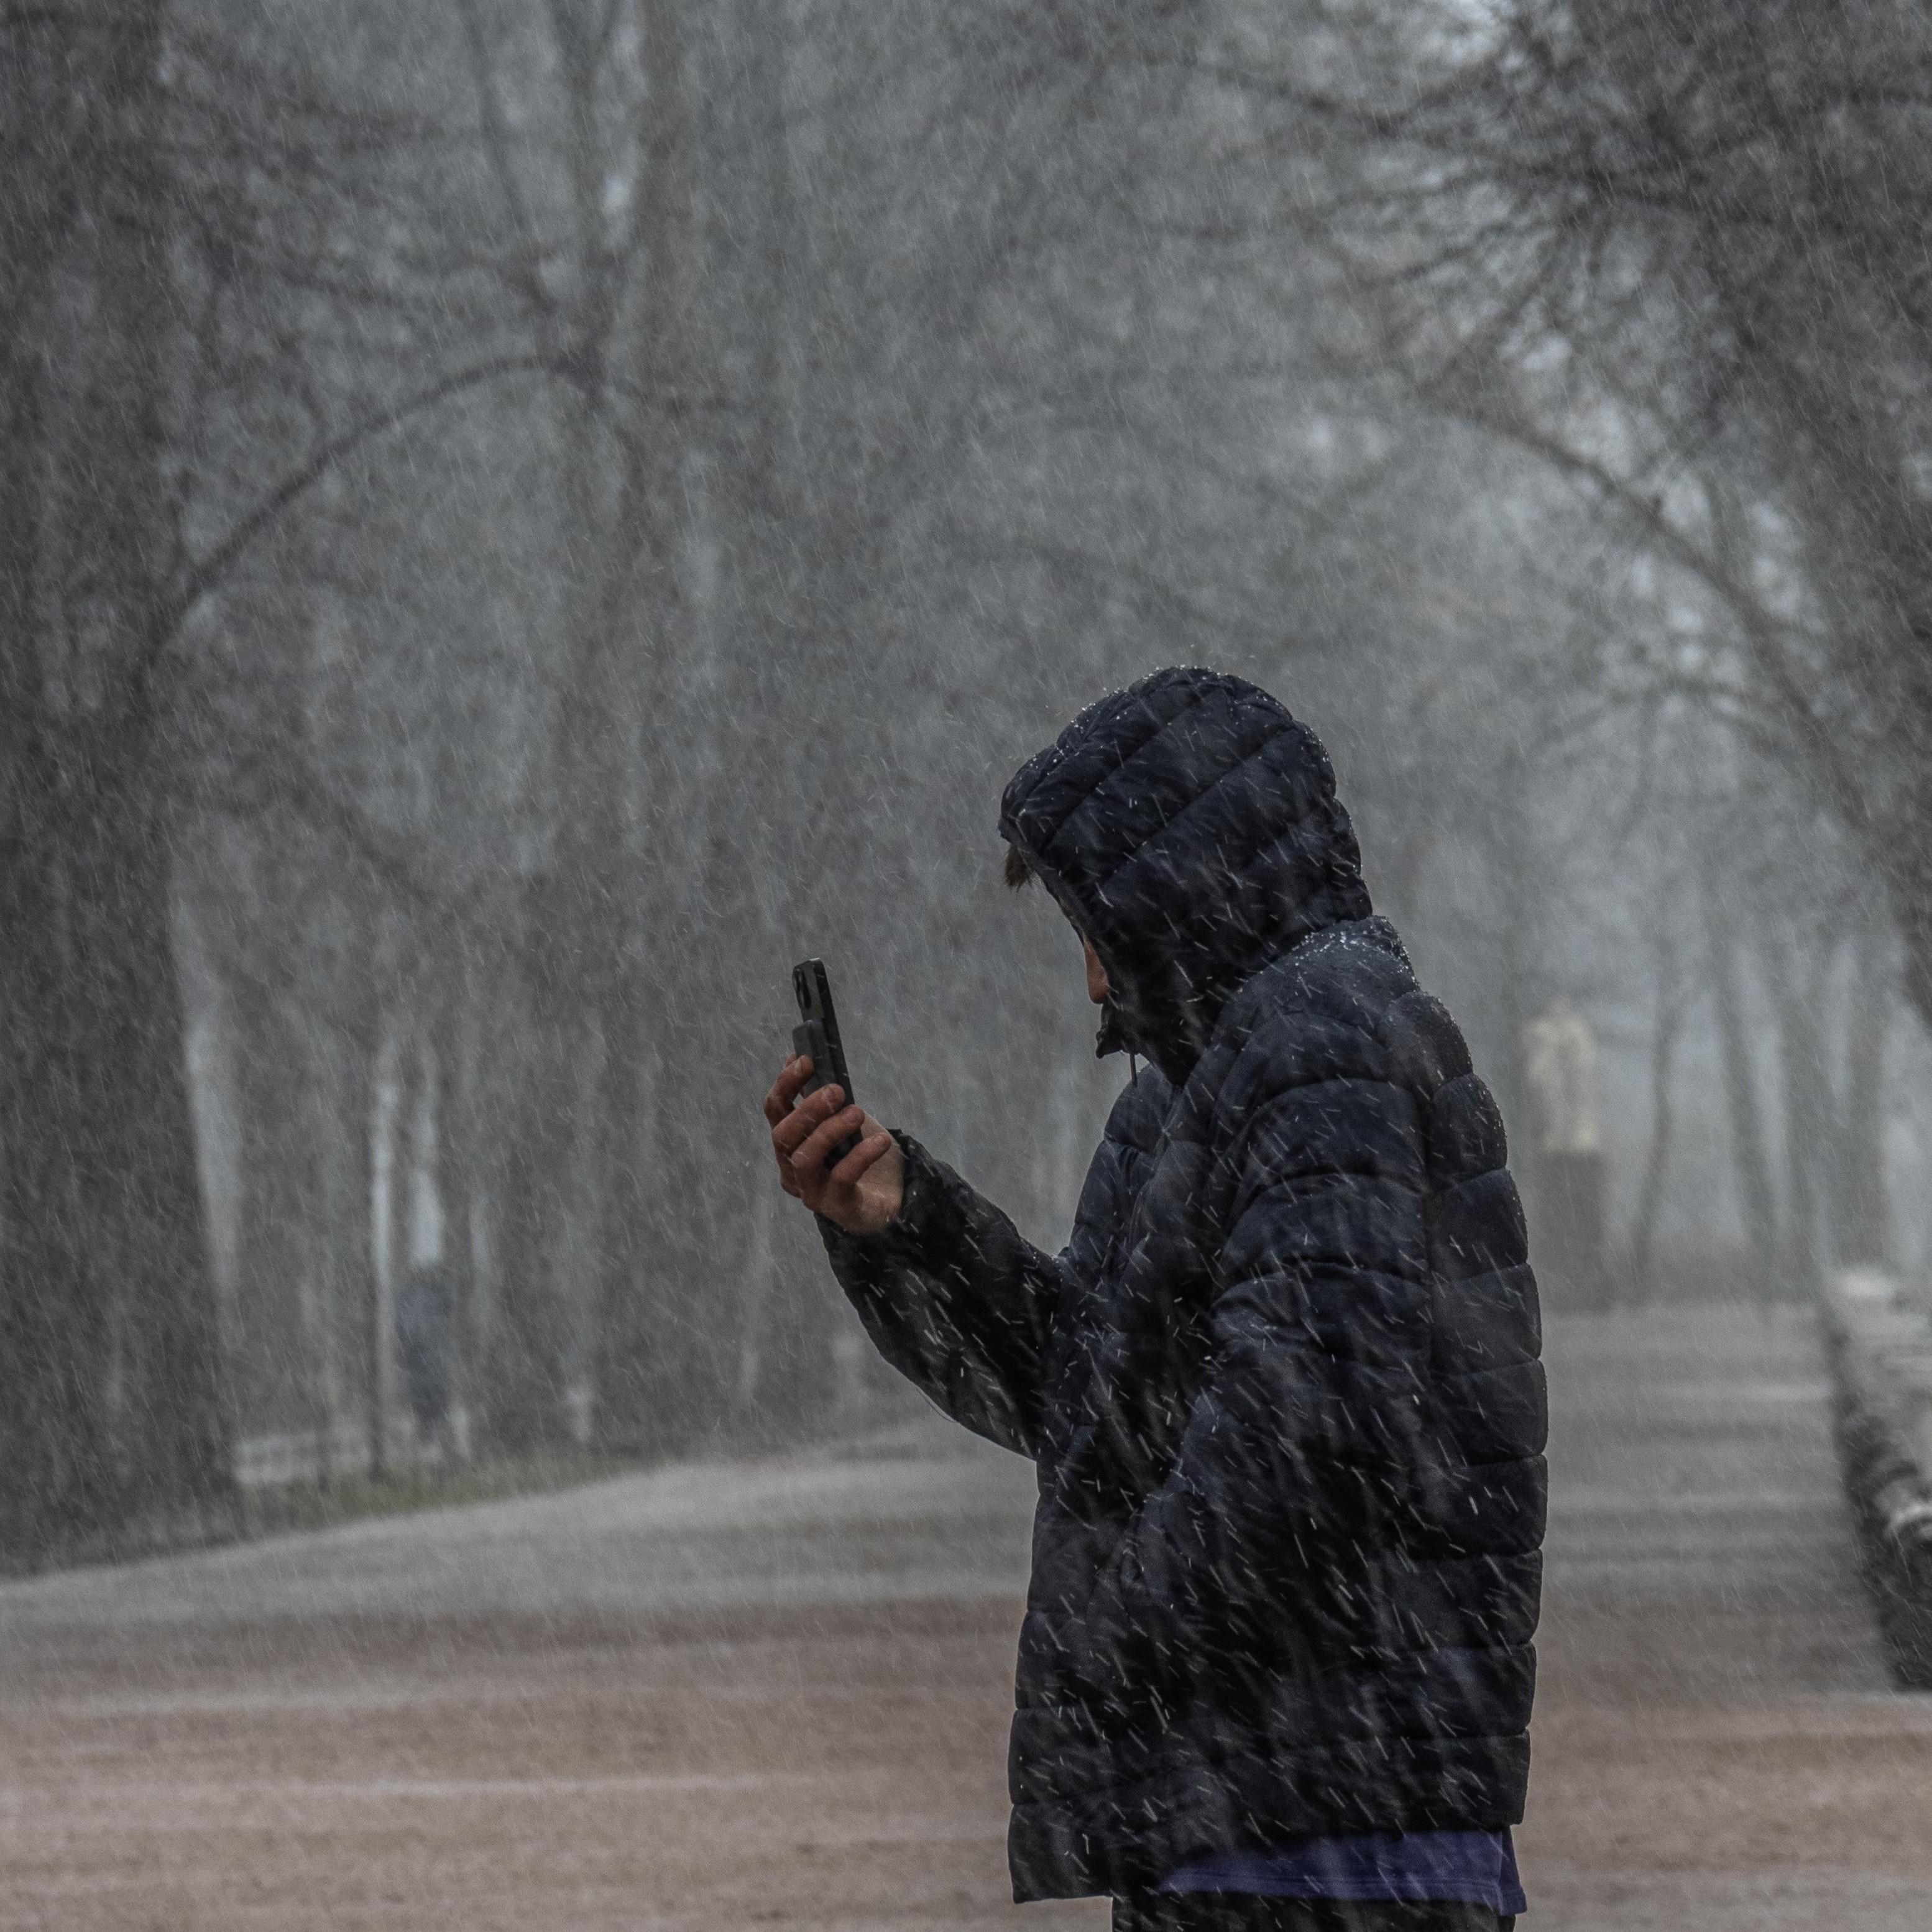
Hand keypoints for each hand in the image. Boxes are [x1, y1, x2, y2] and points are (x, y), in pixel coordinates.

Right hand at [762, 1055, 905, 1235]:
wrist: (892, 1197)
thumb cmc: (860, 1155)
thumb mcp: (841, 1119)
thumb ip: (821, 1096)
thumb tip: (799, 1055)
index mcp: (790, 1143)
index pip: (774, 1110)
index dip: (786, 1084)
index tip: (806, 1060)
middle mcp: (792, 1168)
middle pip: (782, 1136)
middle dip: (808, 1109)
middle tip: (838, 1091)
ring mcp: (811, 1190)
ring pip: (804, 1159)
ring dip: (829, 1131)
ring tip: (857, 1113)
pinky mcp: (836, 1206)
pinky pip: (840, 1178)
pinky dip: (861, 1155)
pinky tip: (881, 1141)